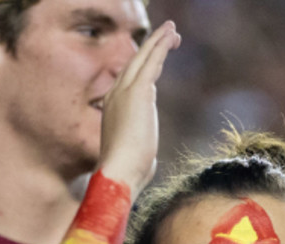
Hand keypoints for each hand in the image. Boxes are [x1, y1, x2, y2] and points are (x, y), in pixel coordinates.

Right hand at [97, 21, 180, 195]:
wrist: (118, 173)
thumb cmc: (127, 173)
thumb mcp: (134, 156)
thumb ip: (140, 150)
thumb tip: (148, 160)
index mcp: (112, 108)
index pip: (128, 80)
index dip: (142, 66)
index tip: (156, 60)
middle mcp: (115, 95)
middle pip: (134, 63)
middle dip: (151, 48)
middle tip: (167, 35)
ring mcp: (125, 91)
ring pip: (143, 57)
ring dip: (158, 41)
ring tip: (172, 30)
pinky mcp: (138, 92)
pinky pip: (152, 61)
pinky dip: (161, 46)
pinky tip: (171, 36)